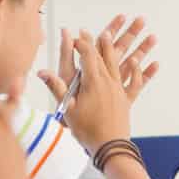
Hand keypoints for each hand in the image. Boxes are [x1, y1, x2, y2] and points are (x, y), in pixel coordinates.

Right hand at [38, 16, 156, 148]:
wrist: (110, 146)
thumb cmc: (87, 130)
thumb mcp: (68, 108)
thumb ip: (56, 87)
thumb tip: (41, 72)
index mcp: (93, 82)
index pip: (88, 56)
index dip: (82, 43)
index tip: (77, 35)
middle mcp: (108, 82)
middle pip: (104, 57)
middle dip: (99, 42)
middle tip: (96, 32)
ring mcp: (119, 90)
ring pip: (119, 64)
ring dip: (117, 50)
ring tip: (116, 38)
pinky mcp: (126, 100)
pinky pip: (135, 82)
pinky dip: (137, 70)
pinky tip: (137, 62)